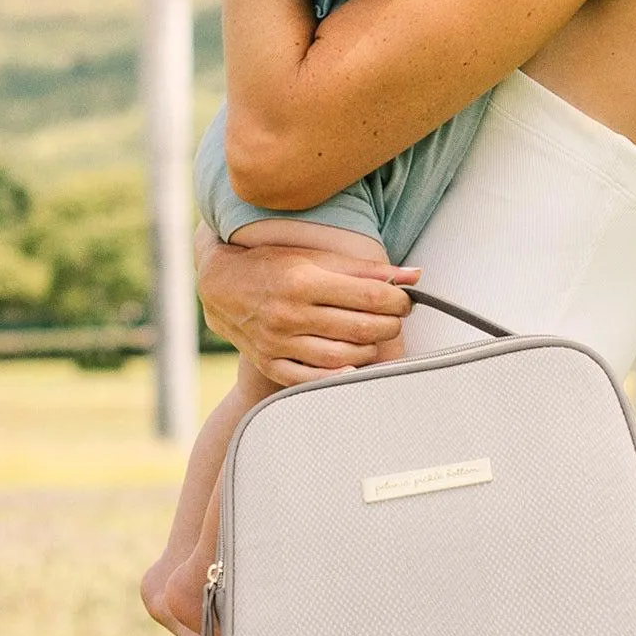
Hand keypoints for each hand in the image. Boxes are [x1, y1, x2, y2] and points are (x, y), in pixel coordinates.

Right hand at [196, 225, 416, 385]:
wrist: (220, 287)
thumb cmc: (273, 265)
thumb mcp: (315, 257)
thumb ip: (365, 268)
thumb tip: (415, 275)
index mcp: (303, 281)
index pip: (369, 296)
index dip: (397, 300)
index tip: (405, 299)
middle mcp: (290, 314)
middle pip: (361, 328)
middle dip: (390, 324)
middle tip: (395, 318)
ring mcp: (278, 343)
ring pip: (343, 356)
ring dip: (371, 349)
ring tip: (374, 336)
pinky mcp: (271, 363)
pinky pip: (311, 379)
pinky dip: (338, 374)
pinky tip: (353, 364)